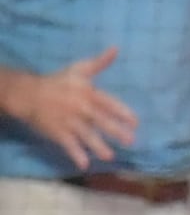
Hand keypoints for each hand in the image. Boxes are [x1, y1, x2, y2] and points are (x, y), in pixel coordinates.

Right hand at [0, 47, 137, 167]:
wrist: (28, 93)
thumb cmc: (58, 81)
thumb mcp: (79, 69)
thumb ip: (100, 62)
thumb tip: (116, 49)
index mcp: (87, 93)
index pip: (108, 103)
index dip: (122, 112)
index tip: (136, 122)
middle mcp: (79, 108)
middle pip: (99, 120)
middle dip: (115, 131)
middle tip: (131, 141)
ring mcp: (68, 121)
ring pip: (85, 135)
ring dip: (97, 146)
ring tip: (110, 156)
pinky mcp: (57, 132)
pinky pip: (68, 144)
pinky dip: (75, 154)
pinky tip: (85, 165)